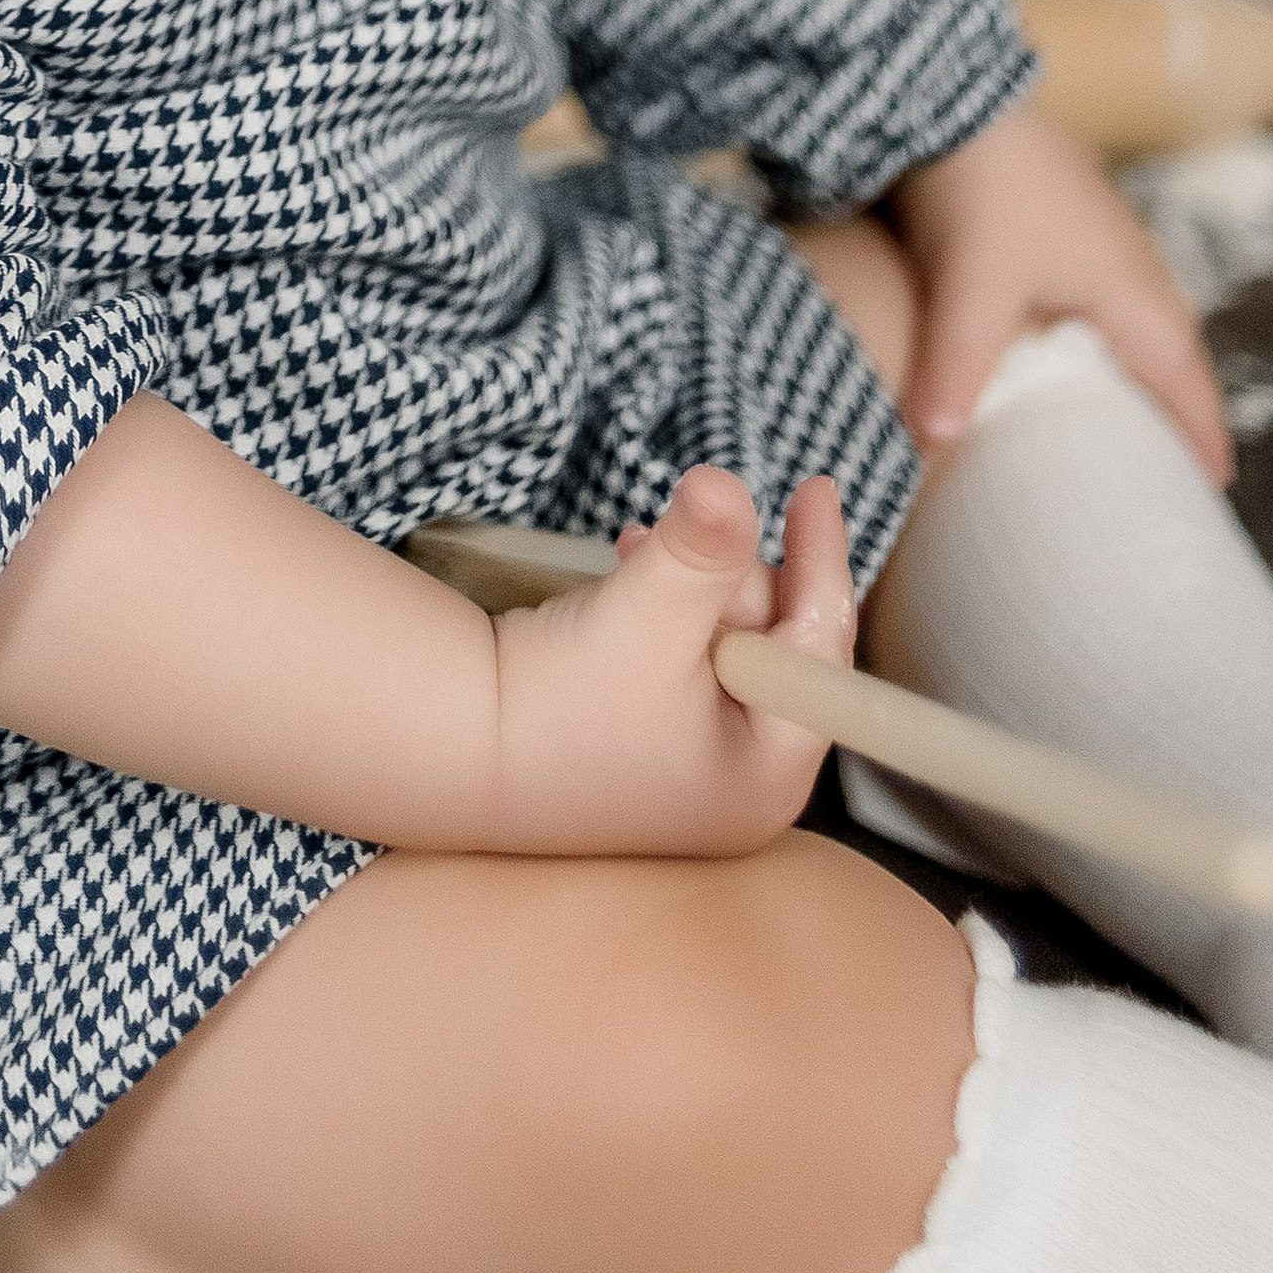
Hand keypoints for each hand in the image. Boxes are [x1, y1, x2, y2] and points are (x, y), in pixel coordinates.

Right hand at [485, 468, 855, 857]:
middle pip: (773, 646)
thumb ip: (702, 549)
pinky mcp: (651, 756)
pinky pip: (686, 666)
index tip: (816, 487)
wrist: (452, 750)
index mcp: (770, 775)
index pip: (820, 649)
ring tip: (636, 560)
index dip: (820, 560)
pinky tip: (626, 584)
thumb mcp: (645, 617)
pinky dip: (665, 616)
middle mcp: (744, 789)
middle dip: (726, 581)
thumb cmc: (556, 702)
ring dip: (689, 591)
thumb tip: (730, 484)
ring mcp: (695, 779)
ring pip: (725, 647)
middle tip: (666, 551)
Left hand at [886, 96, 1229, 481]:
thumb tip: (935, 444)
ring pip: (1138, 319)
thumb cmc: (980, 185)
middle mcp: (1130, 262)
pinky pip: (1102, 296)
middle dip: (1180, 407)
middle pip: (1173, 350)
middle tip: (1177, 468)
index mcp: (1131, 287)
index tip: (1217, 487)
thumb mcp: (970, 286)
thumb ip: (958, 368)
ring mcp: (1098, 235)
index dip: (1201, 433)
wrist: (949, 90)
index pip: (1184, 377)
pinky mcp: (1061, 218)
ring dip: (1142, 368)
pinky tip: (1068, 351)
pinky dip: (1103, 336)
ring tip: (1130, 421)